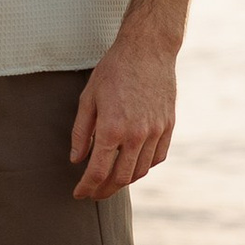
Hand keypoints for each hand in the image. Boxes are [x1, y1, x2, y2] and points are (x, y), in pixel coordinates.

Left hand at [69, 34, 176, 199]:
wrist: (148, 50)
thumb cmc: (113, 70)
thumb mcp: (88, 98)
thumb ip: (80, 132)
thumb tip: (76, 159)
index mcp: (111, 128)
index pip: (98, 171)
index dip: (87, 188)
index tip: (79, 194)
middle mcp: (136, 134)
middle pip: (120, 178)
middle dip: (104, 190)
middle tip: (93, 193)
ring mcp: (155, 131)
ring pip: (140, 171)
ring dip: (124, 181)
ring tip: (111, 181)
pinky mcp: (168, 126)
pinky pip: (157, 157)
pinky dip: (144, 167)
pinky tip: (133, 165)